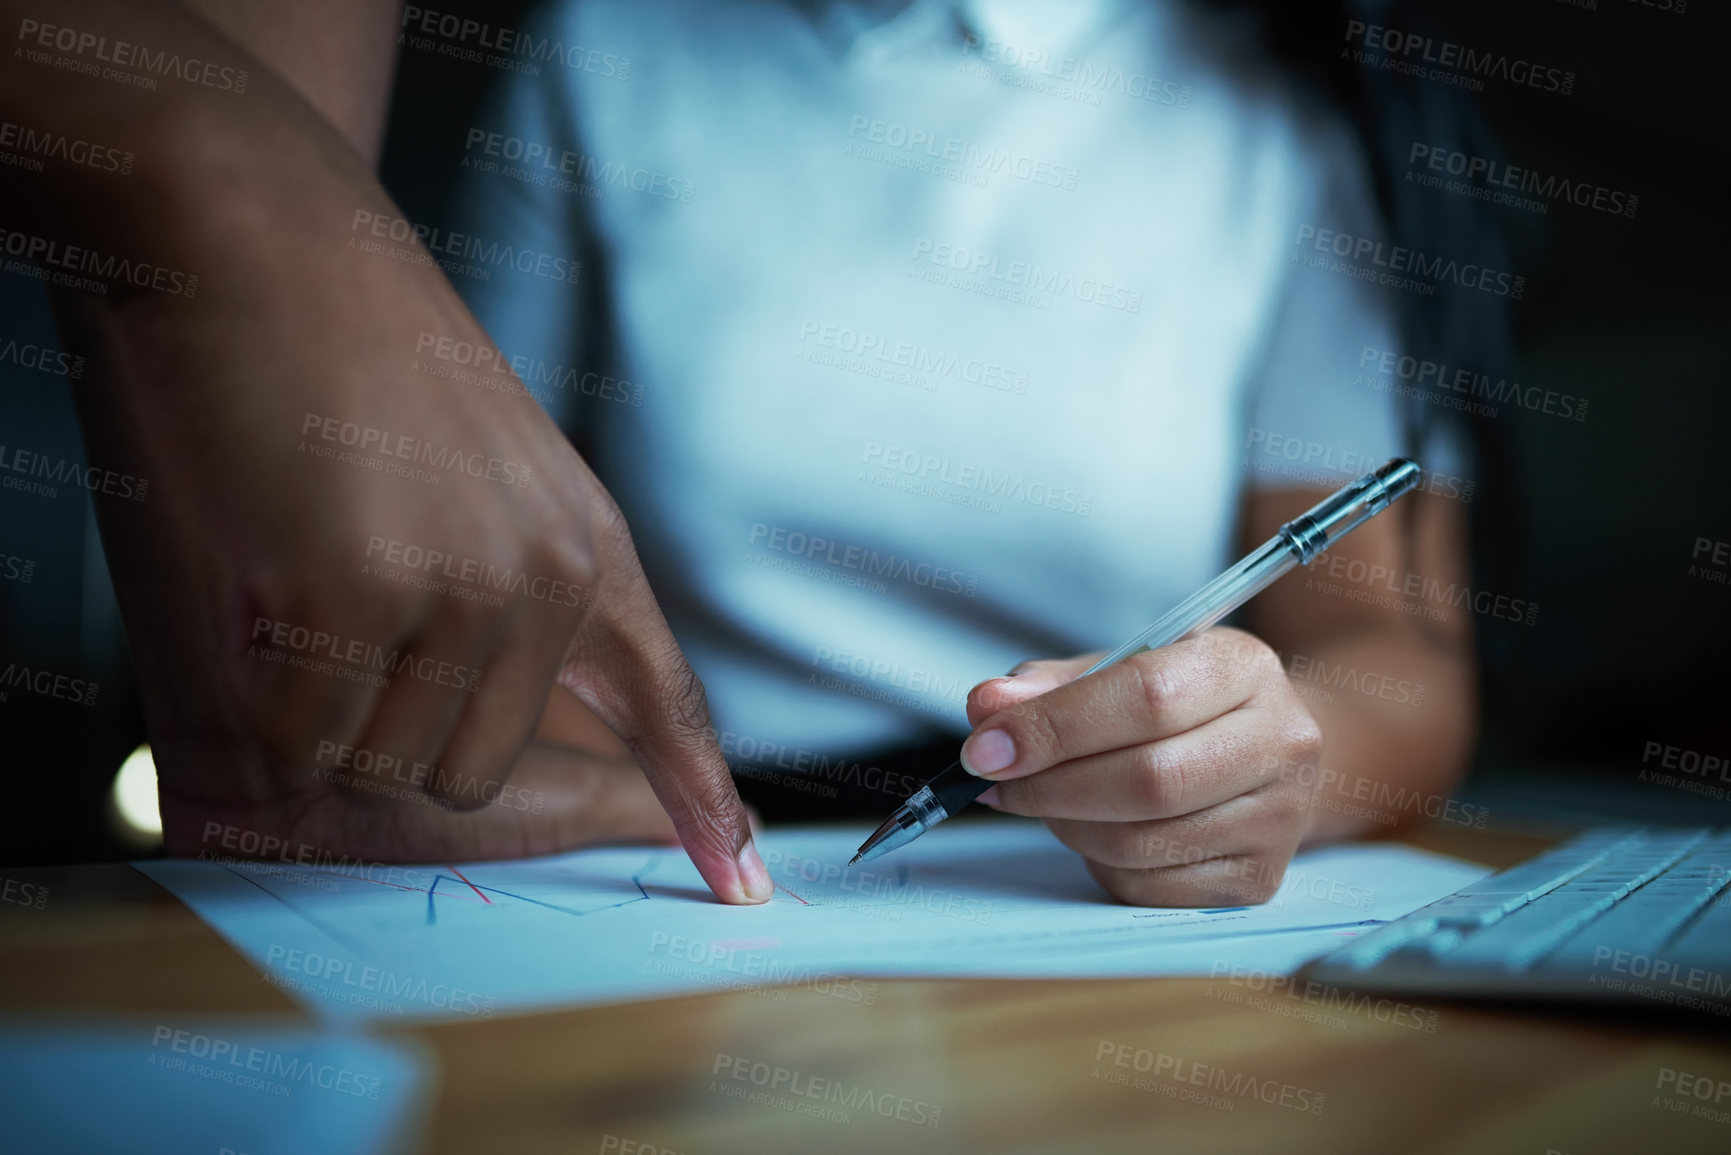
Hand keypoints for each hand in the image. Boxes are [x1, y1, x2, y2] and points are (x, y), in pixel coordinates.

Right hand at [51, 56, 768, 902]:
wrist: (269, 241)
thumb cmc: (359, 359)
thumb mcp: (491, 473)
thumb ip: (519, 587)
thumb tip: (494, 710)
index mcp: (589, 551)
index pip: (668, 704)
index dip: (701, 800)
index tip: (745, 885)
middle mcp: (548, 583)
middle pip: (475, 776)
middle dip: (391, 734)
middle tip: (335, 632)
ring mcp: (463, 593)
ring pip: (387, 765)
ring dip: (323, 705)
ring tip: (304, 577)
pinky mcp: (362, 598)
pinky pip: (304, 737)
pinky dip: (266, 692)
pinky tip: (267, 583)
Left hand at [960, 629, 1322, 905]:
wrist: (1267, 753)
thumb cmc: (1181, 706)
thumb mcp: (1124, 668)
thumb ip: (1053, 685)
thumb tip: (987, 708)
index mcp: (1244, 668)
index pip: (1146, 697)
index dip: (1056, 726)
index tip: (985, 747)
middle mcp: (1281, 742)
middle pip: (1149, 778)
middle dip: (1052, 785)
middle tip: (996, 784)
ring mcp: (1278, 818)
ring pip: (1140, 841)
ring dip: (1067, 825)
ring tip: (1044, 800)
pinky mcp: (1257, 880)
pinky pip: (1147, 885)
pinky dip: (1097, 862)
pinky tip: (1093, 830)